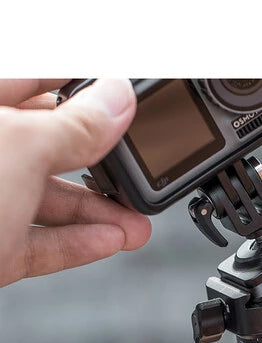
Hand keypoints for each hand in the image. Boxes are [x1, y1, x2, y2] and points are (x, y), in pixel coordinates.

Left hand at [0, 79, 150, 287]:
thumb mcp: (19, 150)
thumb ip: (74, 127)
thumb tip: (118, 99)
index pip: (41, 79)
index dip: (88, 85)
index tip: (127, 95)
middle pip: (56, 149)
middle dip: (106, 167)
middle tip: (142, 173)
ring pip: (53, 201)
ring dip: (102, 214)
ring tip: (137, 224)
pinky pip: (43, 241)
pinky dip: (80, 243)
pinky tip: (111, 240)